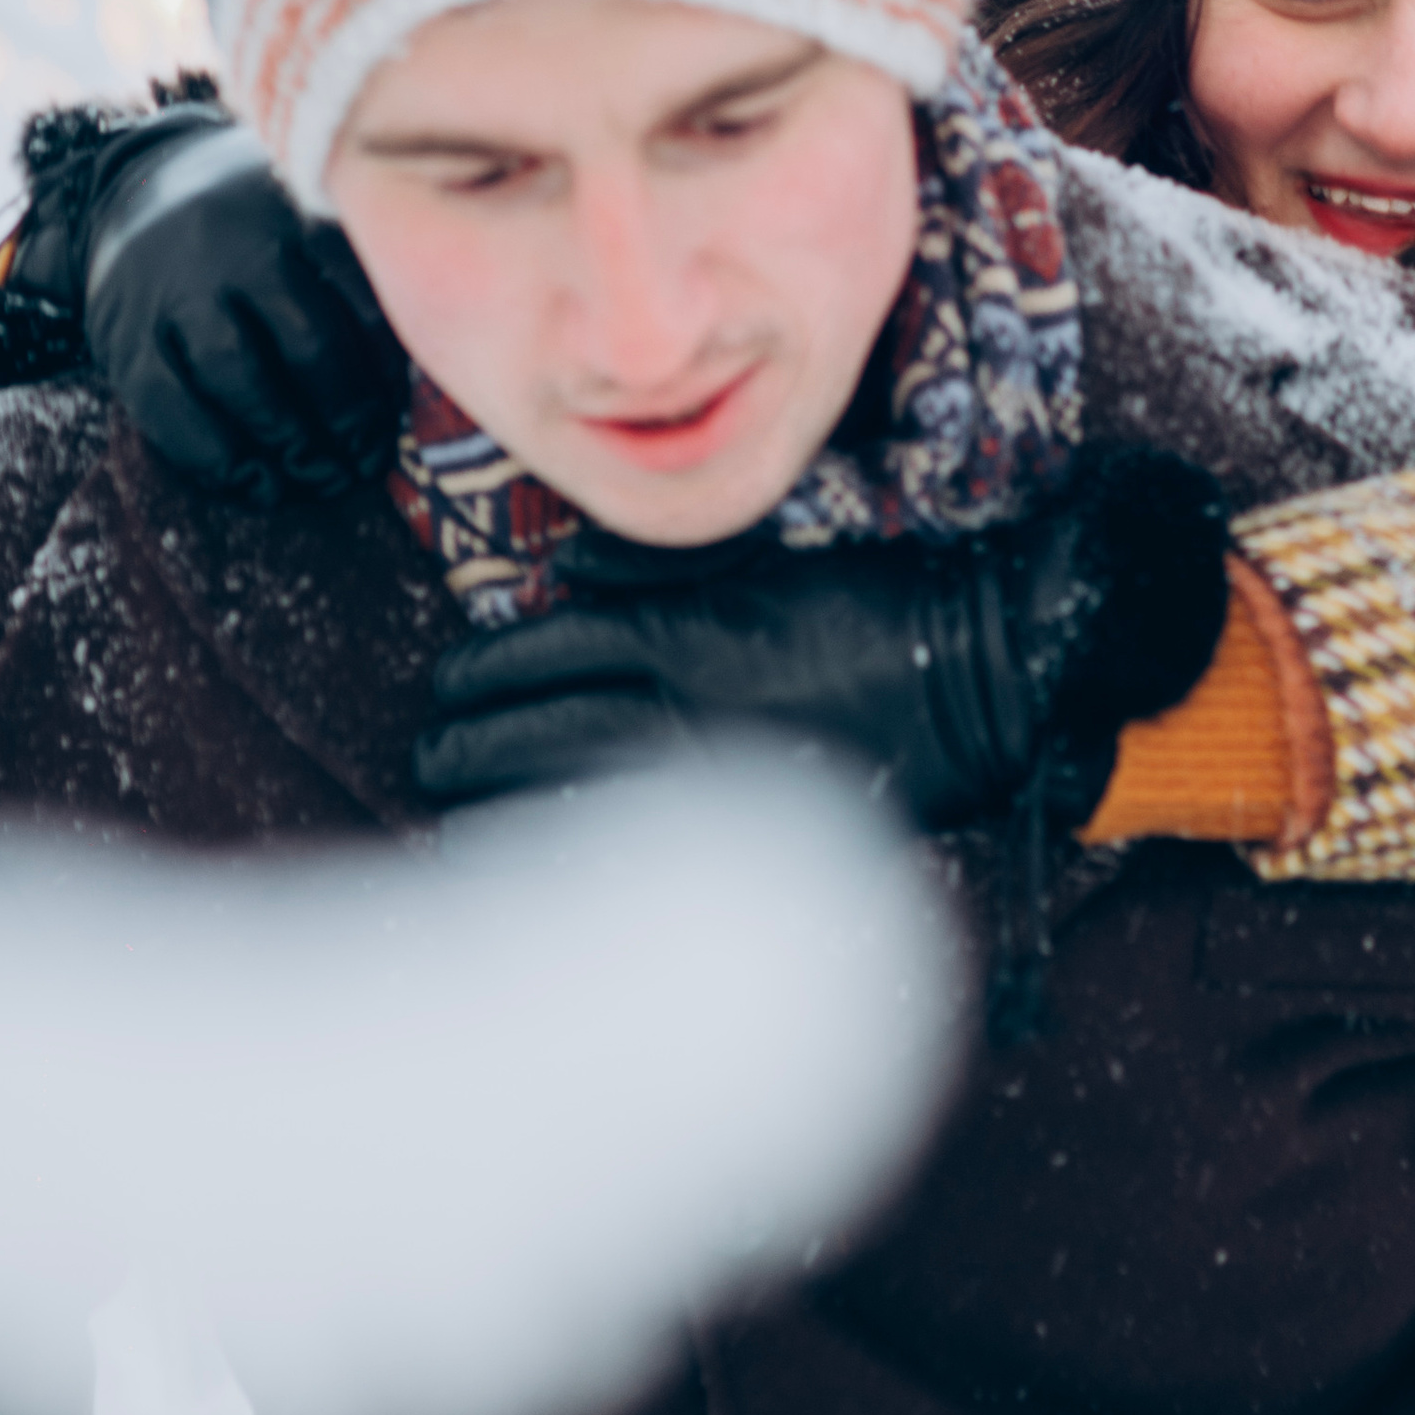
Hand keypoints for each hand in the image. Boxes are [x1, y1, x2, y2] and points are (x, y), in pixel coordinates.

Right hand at [67, 115, 405, 496]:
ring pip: (237, 378)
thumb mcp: (308, 214)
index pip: (363, 302)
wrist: (131, 191)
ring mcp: (175, 289)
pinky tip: (256, 485)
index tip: (403, 417)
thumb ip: (361, 267)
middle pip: (306, 345)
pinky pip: (169, 406)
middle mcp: (235, 244)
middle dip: (345, 419)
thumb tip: (436, 360)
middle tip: (366, 464)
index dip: (388, 373)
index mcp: (298, 213)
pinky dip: (217, 457)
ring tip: (321, 481)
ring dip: (286, 444)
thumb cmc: (255, 223)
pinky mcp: (124, 334)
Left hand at [413, 444, 1231, 825]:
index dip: (490, 675)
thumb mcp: (767, 555)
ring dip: (508, 805)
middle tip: (429, 753)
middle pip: (551, 731)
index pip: (557, 653)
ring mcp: (726, 776)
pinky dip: (582, 848)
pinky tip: (540, 859)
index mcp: (695, 637)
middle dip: (475, 745)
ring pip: (587, 795)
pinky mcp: (762, 821)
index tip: (447, 686)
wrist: (984, 671)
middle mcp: (697, 711)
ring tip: (455, 811)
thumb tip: (564, 574)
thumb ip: (662, 564)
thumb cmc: (876, 600)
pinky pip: (649, 842)